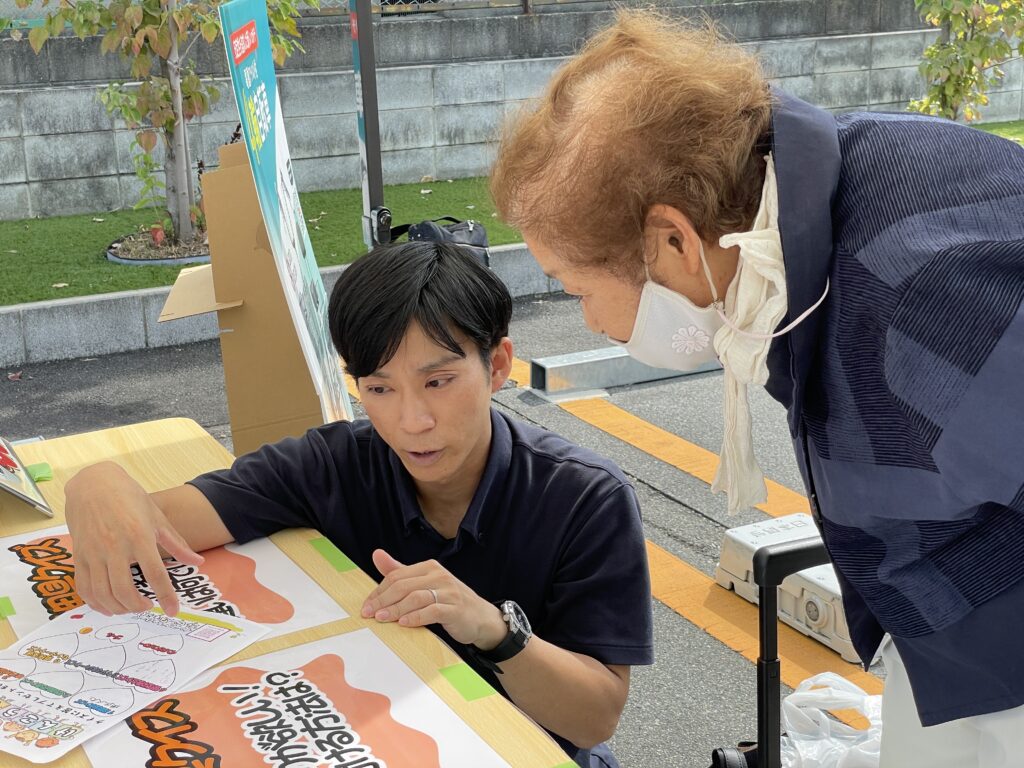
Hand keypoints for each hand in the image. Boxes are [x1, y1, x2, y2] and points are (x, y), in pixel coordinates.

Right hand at [64, 462, 202, 616]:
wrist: (93, 484)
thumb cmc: (129, 498)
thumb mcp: (157, 518)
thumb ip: (177, 543)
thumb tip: (198, 562)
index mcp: (139, 536)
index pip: (155, 574)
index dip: (166, 596)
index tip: (173, 610)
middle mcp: (115, 547)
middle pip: (124, 590)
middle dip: (138, 606)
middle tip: (149, 606)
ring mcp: (93, 553)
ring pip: (103, 593)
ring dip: (118, 608)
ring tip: (131, 607)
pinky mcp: (79, 555)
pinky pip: (84, 587)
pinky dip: (96, 602)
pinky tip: (108, 605)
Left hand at [361, 549, 506, 648]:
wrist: (480, 618)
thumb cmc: (449, 601)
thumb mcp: (424, 584)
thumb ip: (400, 571)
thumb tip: (376, 554)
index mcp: (429, 567)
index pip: (397, 575)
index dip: (379, 591)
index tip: (367, 605)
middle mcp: (439, 575)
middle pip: (403, 585)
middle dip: (383, 600)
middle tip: (369, 613)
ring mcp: (448, 591)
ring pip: (415, 597)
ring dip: (396, 609)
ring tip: (382, 619)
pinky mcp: (455, 608)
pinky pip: (432, 611)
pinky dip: (416, 618)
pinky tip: (404, 623)